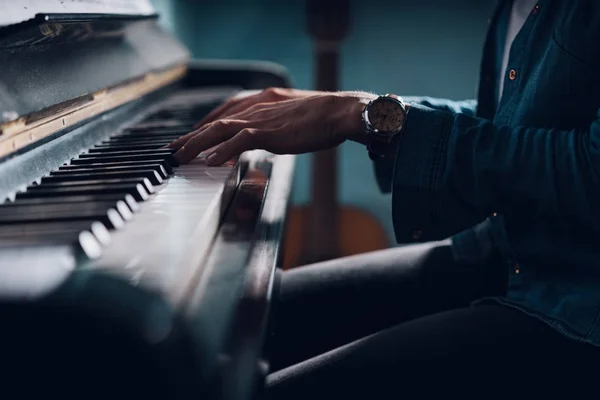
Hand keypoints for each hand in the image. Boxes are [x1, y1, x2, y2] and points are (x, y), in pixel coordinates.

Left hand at [167, 88, 375, 164]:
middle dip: (192, 135)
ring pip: (220, 128)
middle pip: (216, 119)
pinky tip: (211, 161)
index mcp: (263, 100)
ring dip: (197, 143)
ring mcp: (261, 117)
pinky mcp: (269, 131)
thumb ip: (275, 124)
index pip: (226, 111)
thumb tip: (265, 137)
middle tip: (175, 149)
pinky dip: (222, 151)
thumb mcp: (292, 116)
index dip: (206, 123)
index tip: (193, 135)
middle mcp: (257, 105)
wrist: (339, 112)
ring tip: (182, 156)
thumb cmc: (322, 117)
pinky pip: (239, 140)